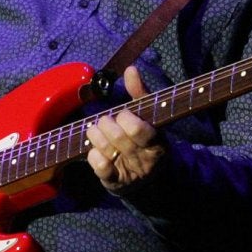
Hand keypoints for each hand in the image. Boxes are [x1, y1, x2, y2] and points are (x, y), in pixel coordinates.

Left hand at [86, 66, 166, 193]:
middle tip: (106, 121)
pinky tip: (95, 150)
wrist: (147, 177)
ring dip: (96, 135)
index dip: (126, 118)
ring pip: (107, 150)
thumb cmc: (144, 138)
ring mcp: (130, 172)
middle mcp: (145, 159)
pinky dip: (93, 155)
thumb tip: (131, 69)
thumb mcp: (148, 116)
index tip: (123, 115)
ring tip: (97, 130)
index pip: (138, 129)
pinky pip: (100, 167)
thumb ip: (139, 93)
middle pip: (119, 137)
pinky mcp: (115, 183)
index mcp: (157, 141)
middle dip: (107, 124)